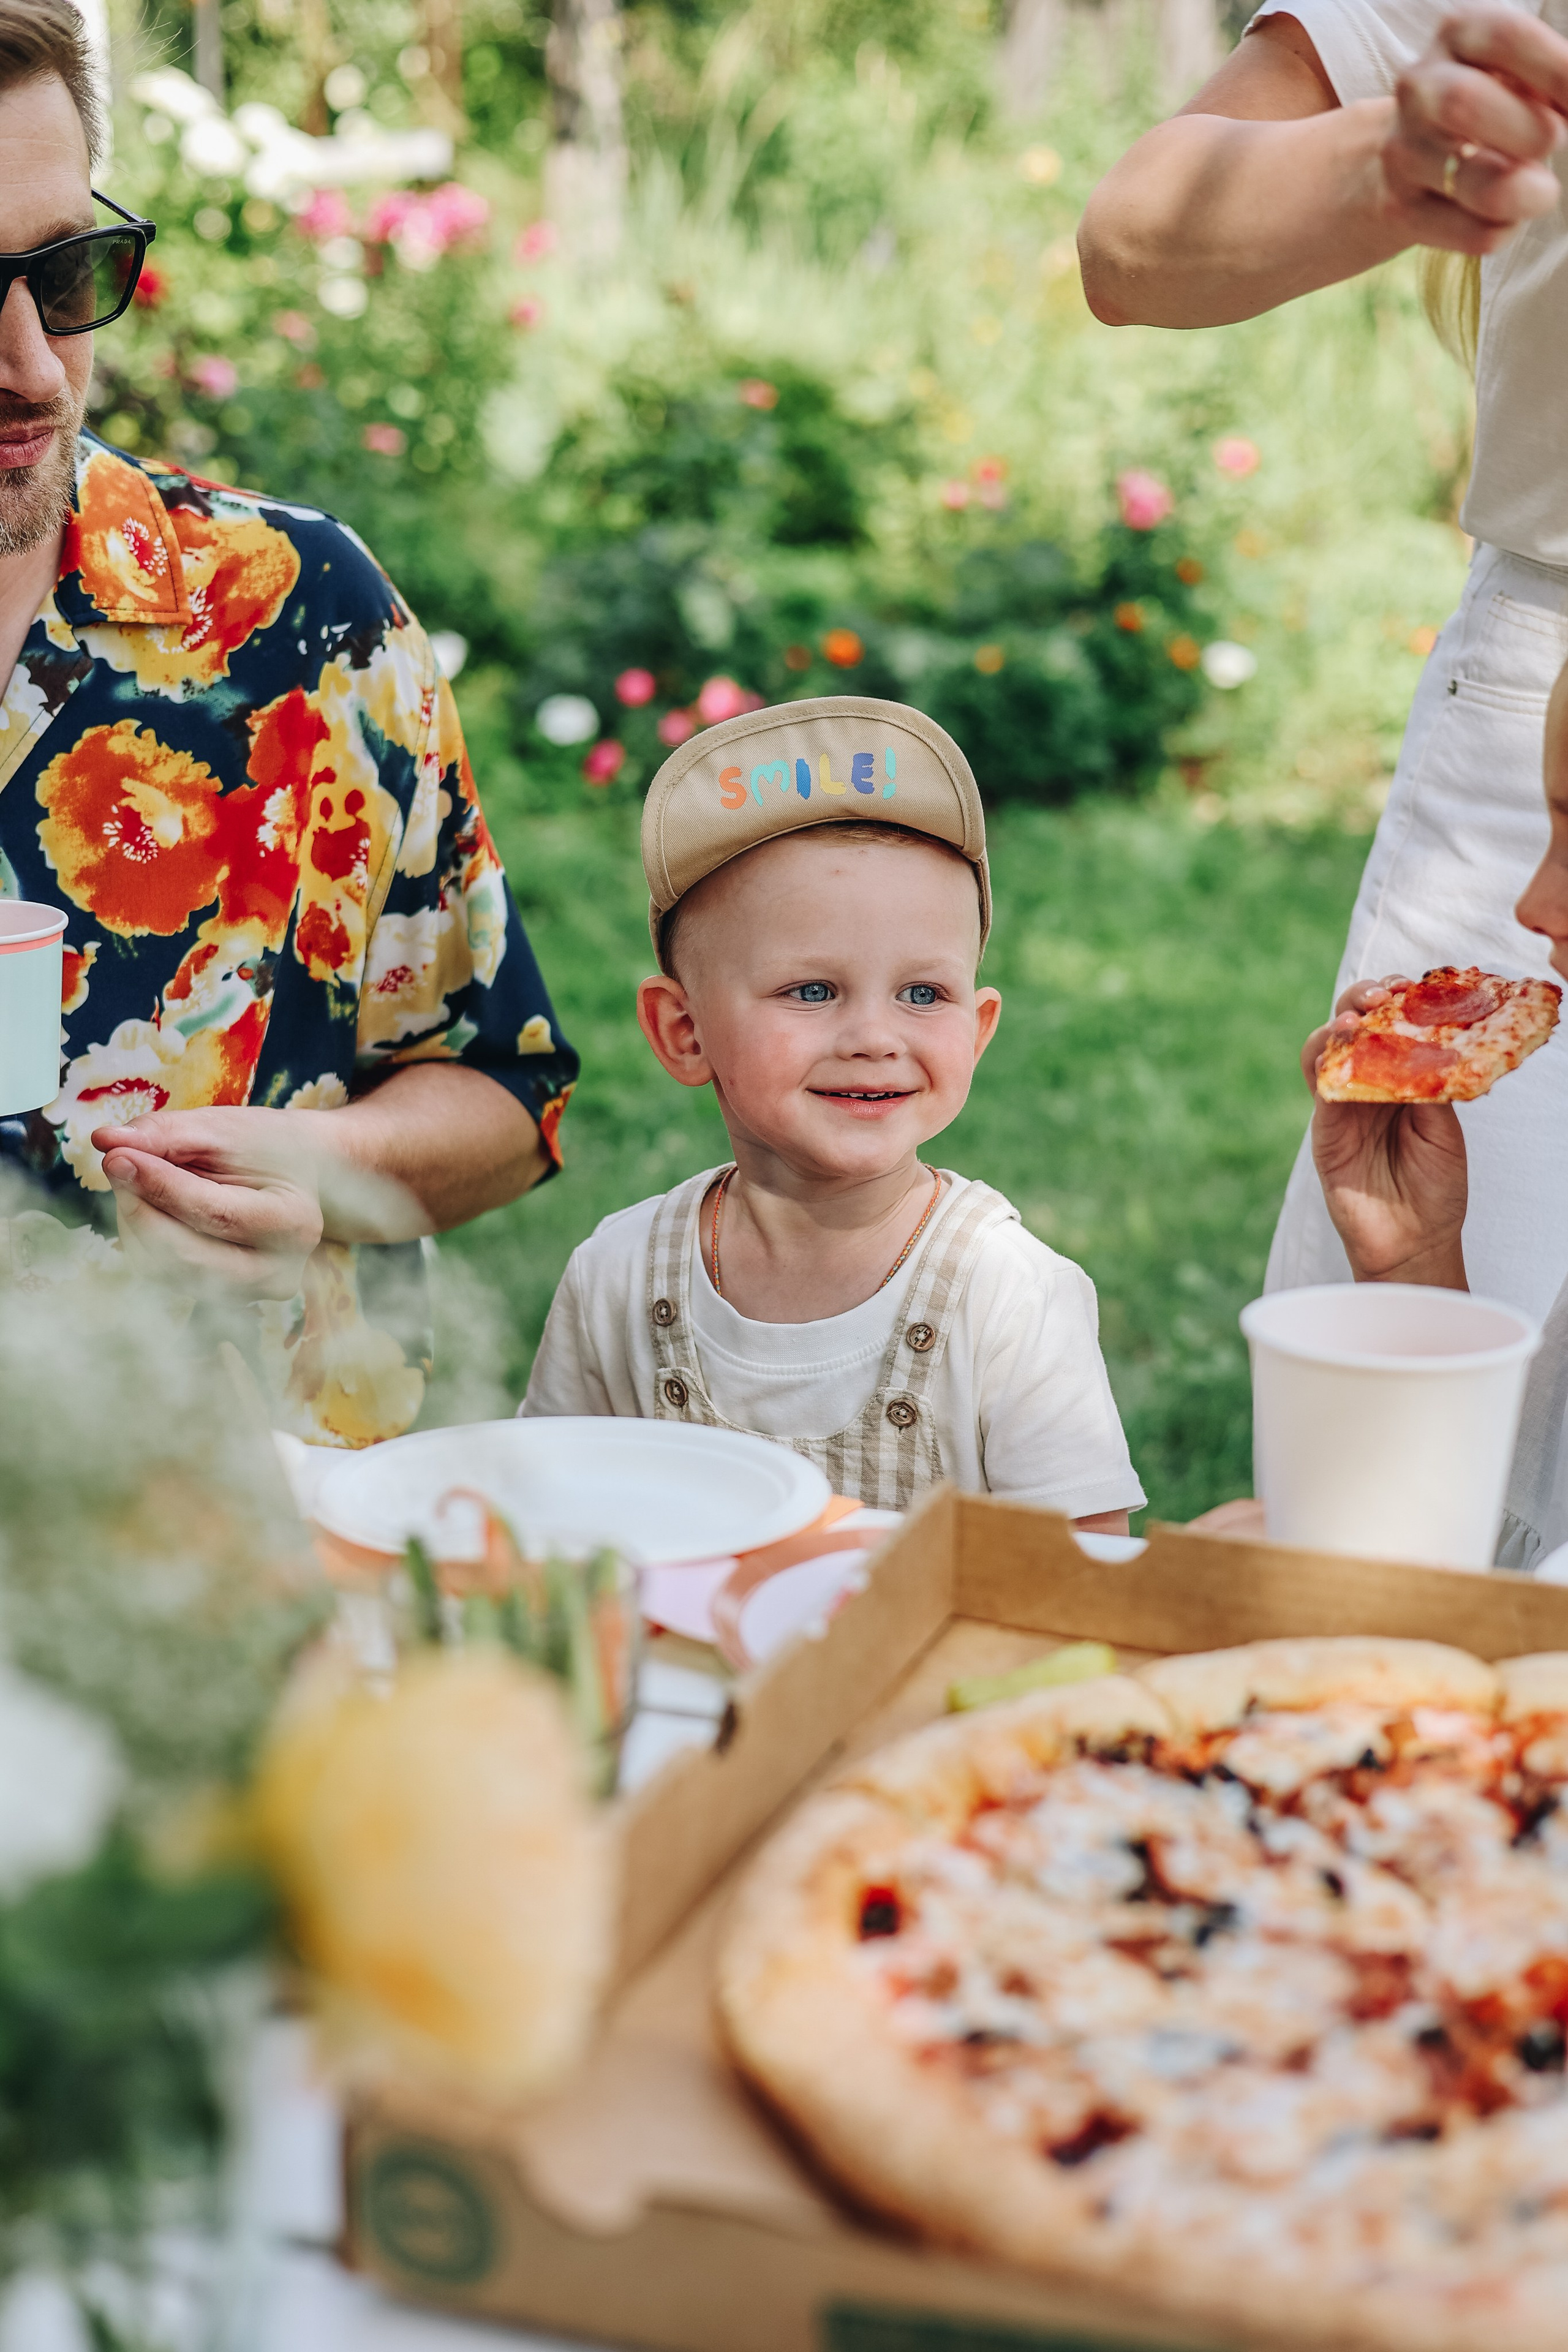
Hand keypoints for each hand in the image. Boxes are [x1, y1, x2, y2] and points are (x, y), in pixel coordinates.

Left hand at [92, 1106, 333, 1297]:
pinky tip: (153, 1206)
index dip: (159, 1187)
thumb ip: (165, 1133)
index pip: (216, 1215)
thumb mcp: (219, 1128)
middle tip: (118, 1161)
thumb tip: (105, 1141)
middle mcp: (278, 1272)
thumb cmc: (259, 1147)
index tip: (116, 1156)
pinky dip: (142, 1239)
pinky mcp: (221, 1300)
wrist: (294, 1176)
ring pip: (165, 1270)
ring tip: (143, 1179)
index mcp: (294, 1223)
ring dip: (136, 1222)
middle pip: (186, 1255)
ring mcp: (250, 1294)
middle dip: (140, 1208)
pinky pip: (160, 1275)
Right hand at [1303, 978, 1468, 1288]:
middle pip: (1351, 1027)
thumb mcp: (1445, 1126)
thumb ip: (1430, 1084)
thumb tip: (1427, 1037)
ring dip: (1337, 1024)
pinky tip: (1343, 1046)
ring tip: (1357, 1016)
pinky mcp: (1325, 1131)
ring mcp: (1341, 1108)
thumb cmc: (1435, 1188)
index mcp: (1399, 1081)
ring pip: (1325, 1049)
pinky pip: (1319, 1088)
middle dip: (1361, 1000)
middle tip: (1382, 994)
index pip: (1388, 1027)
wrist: (1416, 1241)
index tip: (1411, 986)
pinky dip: (1326, 1062)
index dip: (1395, 1001)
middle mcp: (1366, 1087)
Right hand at [1381, 8, 1567, 252]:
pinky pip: (1476, 232)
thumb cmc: (1488, 106)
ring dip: (1526, 191)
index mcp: (1457, 35)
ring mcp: (1403, 152)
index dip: (1557, 71)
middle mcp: (1419, 87)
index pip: (1506, 37)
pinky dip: (1508, 227)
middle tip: (1554, 141)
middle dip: (1529, 132)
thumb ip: (1550, 80)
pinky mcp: (1402, 209)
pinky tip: (1505, 214)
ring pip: (1476, 181)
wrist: (1407, 155)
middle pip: (1464, 103)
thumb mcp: (1517, 73)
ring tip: (1539, 188)